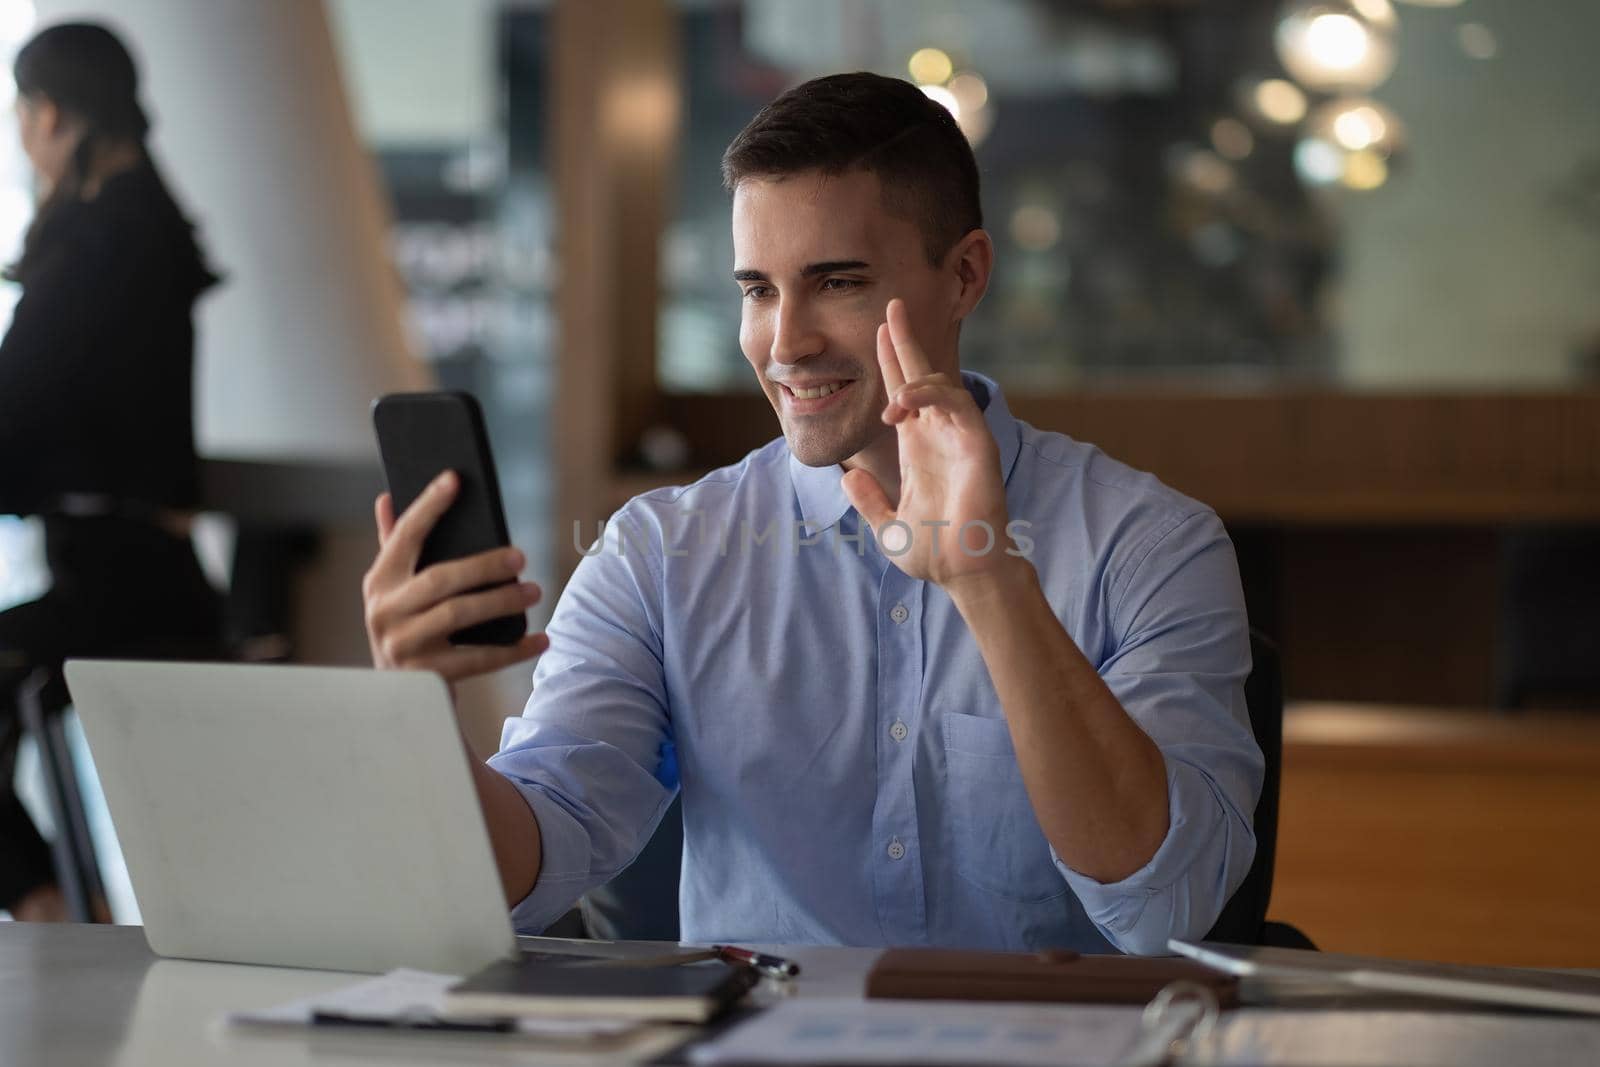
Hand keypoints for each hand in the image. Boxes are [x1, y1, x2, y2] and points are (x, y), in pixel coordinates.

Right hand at [363, 470, 548, 680]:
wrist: (399, 697)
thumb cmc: (405, 627)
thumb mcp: (392, 589)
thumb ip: (392, 545)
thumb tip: (386, 496)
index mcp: (378, 581)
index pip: (404, 536)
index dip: (428, 505)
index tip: (454, 479)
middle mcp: (384, 612)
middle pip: (441, 578)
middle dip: (484, 564)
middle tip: (521, 555)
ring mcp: (403, 646)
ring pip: (459, 614)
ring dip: (502, 600)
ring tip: (533, 590)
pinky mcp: (427, 676)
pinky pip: (479, 659)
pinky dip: (514, 649)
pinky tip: (541, 639)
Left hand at [841, 299, 1022, 590]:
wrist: (963, 571)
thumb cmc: (934, 554)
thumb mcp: (887, 526)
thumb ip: (868, 500)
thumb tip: (848, 475)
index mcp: (918, 449)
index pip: (903, 394)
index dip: (891, 363)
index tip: (877, 333)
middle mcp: (939, 436)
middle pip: (922, 376)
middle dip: (906, 341)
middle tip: (892, 306)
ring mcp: (960, 438)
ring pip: (940, 385)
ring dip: (913, 374)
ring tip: (890, 380)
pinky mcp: (978, 444)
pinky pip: (956, 405)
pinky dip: (930, 396)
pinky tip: (903, 402)